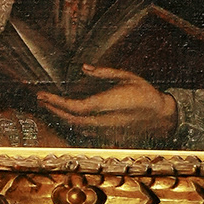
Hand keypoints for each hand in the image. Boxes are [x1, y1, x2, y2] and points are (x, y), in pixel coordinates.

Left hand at [38, 64, 175, 140]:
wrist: (163, 118)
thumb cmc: (146, 94)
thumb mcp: (127, 77)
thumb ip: (104, 72)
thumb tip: (84, 67)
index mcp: (107, 105)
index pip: (75, 107)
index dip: (56, 102)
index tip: (42, 95)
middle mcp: (103, 121)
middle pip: (70, 120)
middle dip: (53, 109)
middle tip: (40, 99)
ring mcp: (105, 131)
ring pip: (76, 128)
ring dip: (60, 117)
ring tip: (49, 106)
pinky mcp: (108, 136)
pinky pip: (85, 132)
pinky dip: (72, 124)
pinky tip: (67, 117)